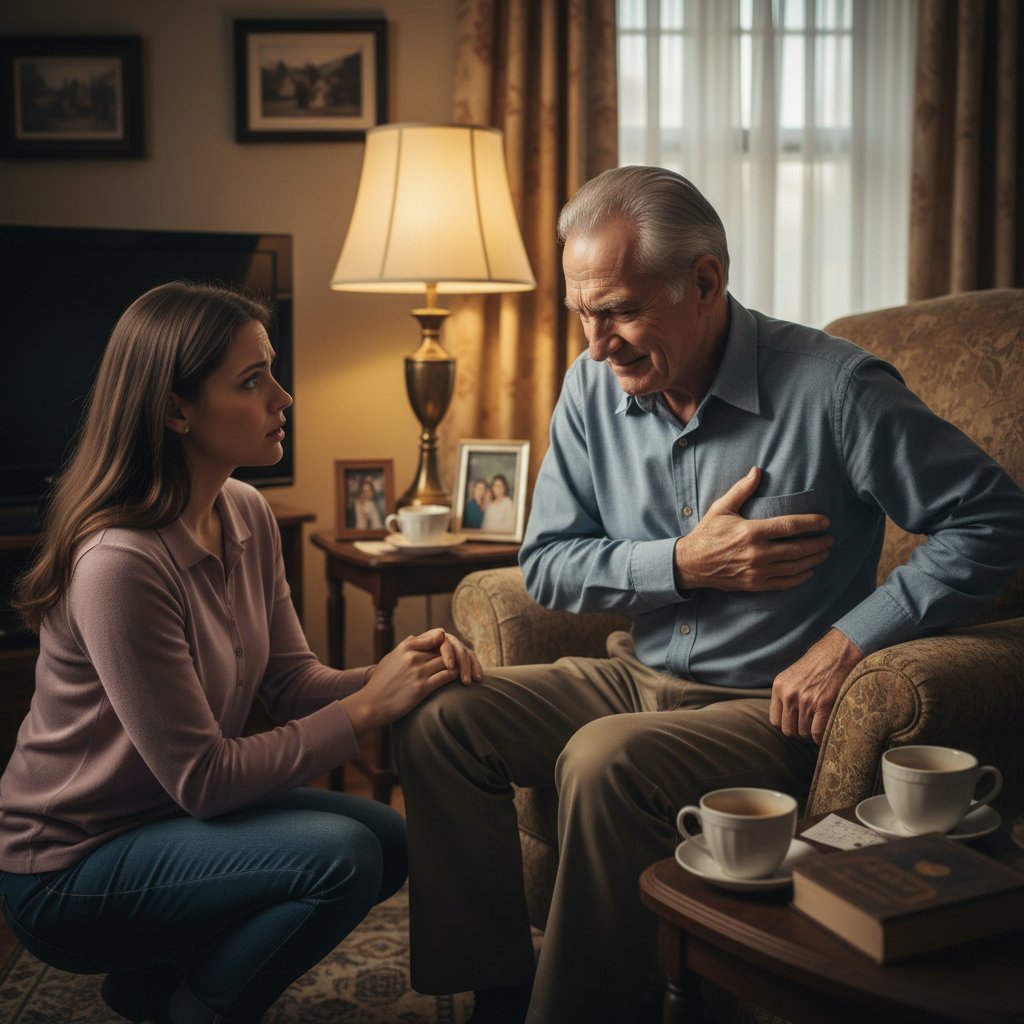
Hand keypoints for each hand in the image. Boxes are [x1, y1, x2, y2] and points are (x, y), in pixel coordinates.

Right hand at [341, 628, 481, 735]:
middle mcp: (413, 656)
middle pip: (446, 649)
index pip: (437, 636)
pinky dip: (456, 676)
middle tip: (469, 661)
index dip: (449, 643)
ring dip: (461, 666)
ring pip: (449, 662)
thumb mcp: (391, 658)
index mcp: (406, 646)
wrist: (371, 704)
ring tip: (468, 671)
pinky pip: (447, 677)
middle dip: (459, 655)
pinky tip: (460, 680)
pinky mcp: (422, 688)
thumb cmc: (381, 683)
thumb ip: (405, 646)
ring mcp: (418, 671)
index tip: (455, 649)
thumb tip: (416, 637)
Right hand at [673, 467, 832, 590]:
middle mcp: (757, 553)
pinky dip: (800, 578)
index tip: (825, 521)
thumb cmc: (707, 533)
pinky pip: (784, 583)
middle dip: (818, 543)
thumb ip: (742, 489)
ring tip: (824, 552)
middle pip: (798, 548)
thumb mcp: (721, 508)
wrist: (691, 564)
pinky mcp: (755, 584)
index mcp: (751, 531)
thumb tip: (757, 470)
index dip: (811, 523)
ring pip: (795, 566)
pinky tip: (809, 571)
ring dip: (814, 559)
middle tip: (830, 538)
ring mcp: (757, 571)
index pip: (789, 526)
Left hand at [769, 628, 863, 743]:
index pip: (775, 721)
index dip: (787, 727)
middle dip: (799, 733)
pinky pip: (816, 732)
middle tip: (810, 729)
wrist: (838, 652)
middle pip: (788, 730)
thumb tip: (788, 718)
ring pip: (803, 732)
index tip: (797, 726)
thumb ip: (787, 694)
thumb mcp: (793, 675)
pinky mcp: (822, 704)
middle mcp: (789, 694)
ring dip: (812, 734)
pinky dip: (821, 737)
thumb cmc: (818, 664)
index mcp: (779, 687)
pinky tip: (826, 733)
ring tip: (819, 727)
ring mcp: (805, 700)